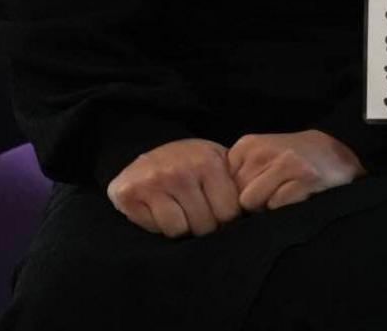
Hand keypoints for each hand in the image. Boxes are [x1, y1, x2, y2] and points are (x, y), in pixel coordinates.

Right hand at [106, 138, 241, 237]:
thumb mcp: (216, 163)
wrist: (146, 156)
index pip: (229, 212)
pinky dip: (163, 228)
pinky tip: (163, 213)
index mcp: (207, 162)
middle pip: (206, 224)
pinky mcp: (131, 194)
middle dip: (206, 227)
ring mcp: (155, 182)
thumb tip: (255, 213)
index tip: (222, 217)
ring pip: (182, 229)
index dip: (227, 221)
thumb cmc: (189, 165)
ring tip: (183, 215)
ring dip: (184, 229)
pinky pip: (160, 228)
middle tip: (200, 217)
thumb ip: (235, 183)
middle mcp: (181, 170)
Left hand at [227, 130, 365, 211]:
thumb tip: (212, 209)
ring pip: (252, 203)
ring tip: (284, 194)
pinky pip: (276, 206)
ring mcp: (285, 162)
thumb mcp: (258, 159)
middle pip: (235, 196)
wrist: (335, 155)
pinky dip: (285, 208)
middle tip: (274, 193)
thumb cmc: (290, 163)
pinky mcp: (304, 177)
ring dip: (266, 207)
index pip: (220, 186)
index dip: (235, 196)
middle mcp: (263, 150)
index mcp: (246, 146)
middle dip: (251, 202)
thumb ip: (236, 176)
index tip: (254, 191)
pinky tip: (297, 196)